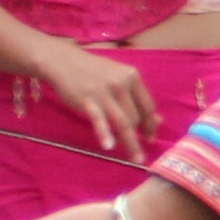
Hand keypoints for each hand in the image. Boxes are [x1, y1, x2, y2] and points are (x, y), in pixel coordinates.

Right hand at [36, 41, 158, 159]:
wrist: (61, 60)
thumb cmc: (92, 72)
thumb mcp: (117, 77)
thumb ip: (134, 96)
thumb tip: (158, 120)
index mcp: (132, 76)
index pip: (149, 106)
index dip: (151, 125)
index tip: (149, 138)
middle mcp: (121, 83)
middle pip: (136, 117)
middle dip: (136, 133)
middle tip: (133, 146)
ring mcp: (104, 92)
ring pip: (124, 122)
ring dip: (131, 143)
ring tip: (136, 159)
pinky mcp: (87, 99)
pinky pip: (99, 120)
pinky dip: (104, 134)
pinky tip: (108, 146)